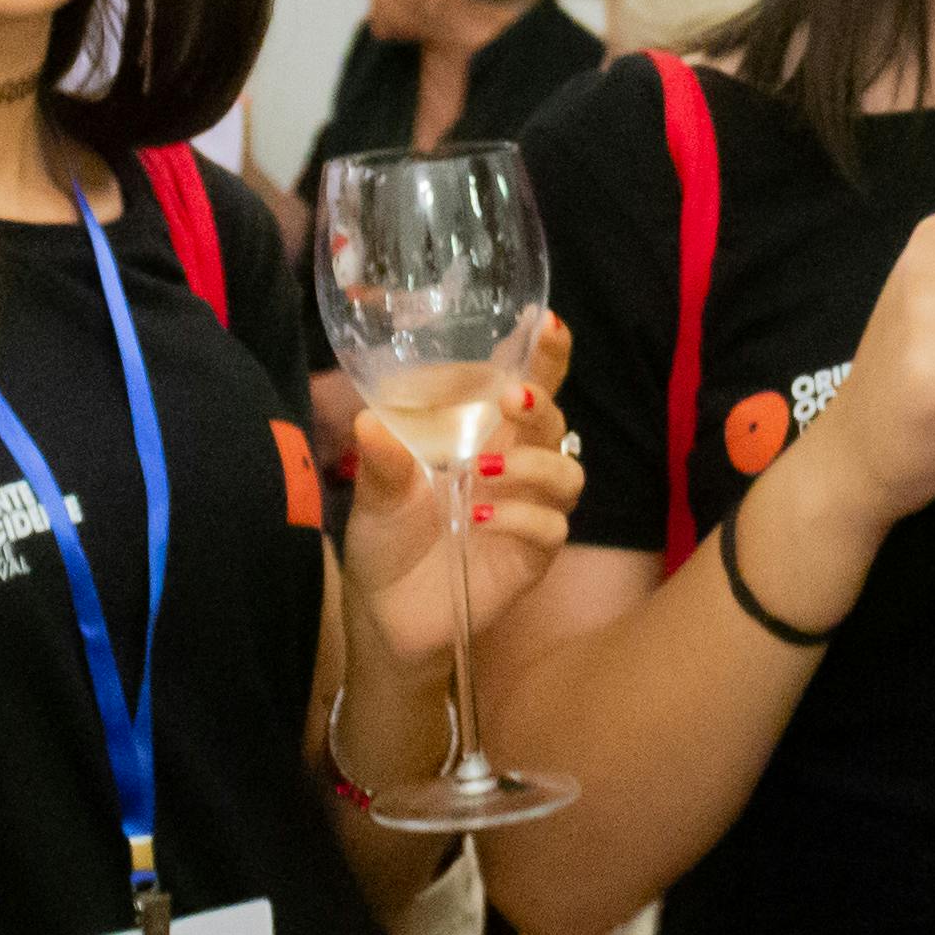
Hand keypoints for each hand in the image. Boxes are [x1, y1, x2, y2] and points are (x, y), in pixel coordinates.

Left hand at [342, 316, 584, 665]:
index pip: (527, 379)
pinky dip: (520, 517)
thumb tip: (368, 421)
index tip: (547, 320)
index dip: (546, 351)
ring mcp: (530, 509)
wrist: (386, 614)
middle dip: (541, 400)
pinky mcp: (532, 555)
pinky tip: (481, 516)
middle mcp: (517, 463)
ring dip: (533, 464)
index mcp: (485, 432)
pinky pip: (550, 528)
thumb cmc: (388, 537)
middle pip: (554, 419)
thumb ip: (380, 460)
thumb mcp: (374, 493)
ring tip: (484, 470)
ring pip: (566, 471)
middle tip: (511, 396)